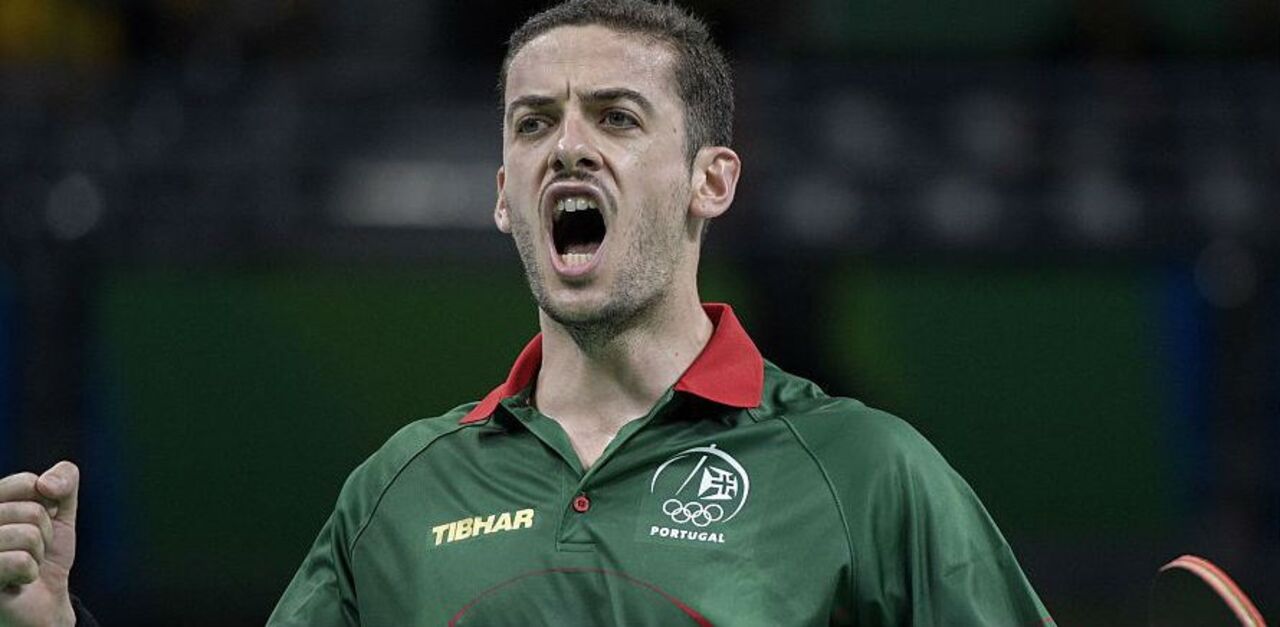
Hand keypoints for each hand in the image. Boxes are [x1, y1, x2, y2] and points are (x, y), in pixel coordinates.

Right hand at [0, 462, 78, 626]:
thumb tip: (45, 483)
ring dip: (38, 554)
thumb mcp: (61, 511)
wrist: (43, 601)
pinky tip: (17, 581)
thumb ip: (64, 480)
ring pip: (28, 535)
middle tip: (32, 550)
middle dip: (44, 533)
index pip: (28, 483)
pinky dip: (29, 572)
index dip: (47, 504)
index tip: (41, 522)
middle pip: (32, 511)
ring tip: (24, 565)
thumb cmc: (46, 554)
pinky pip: (19, 561)